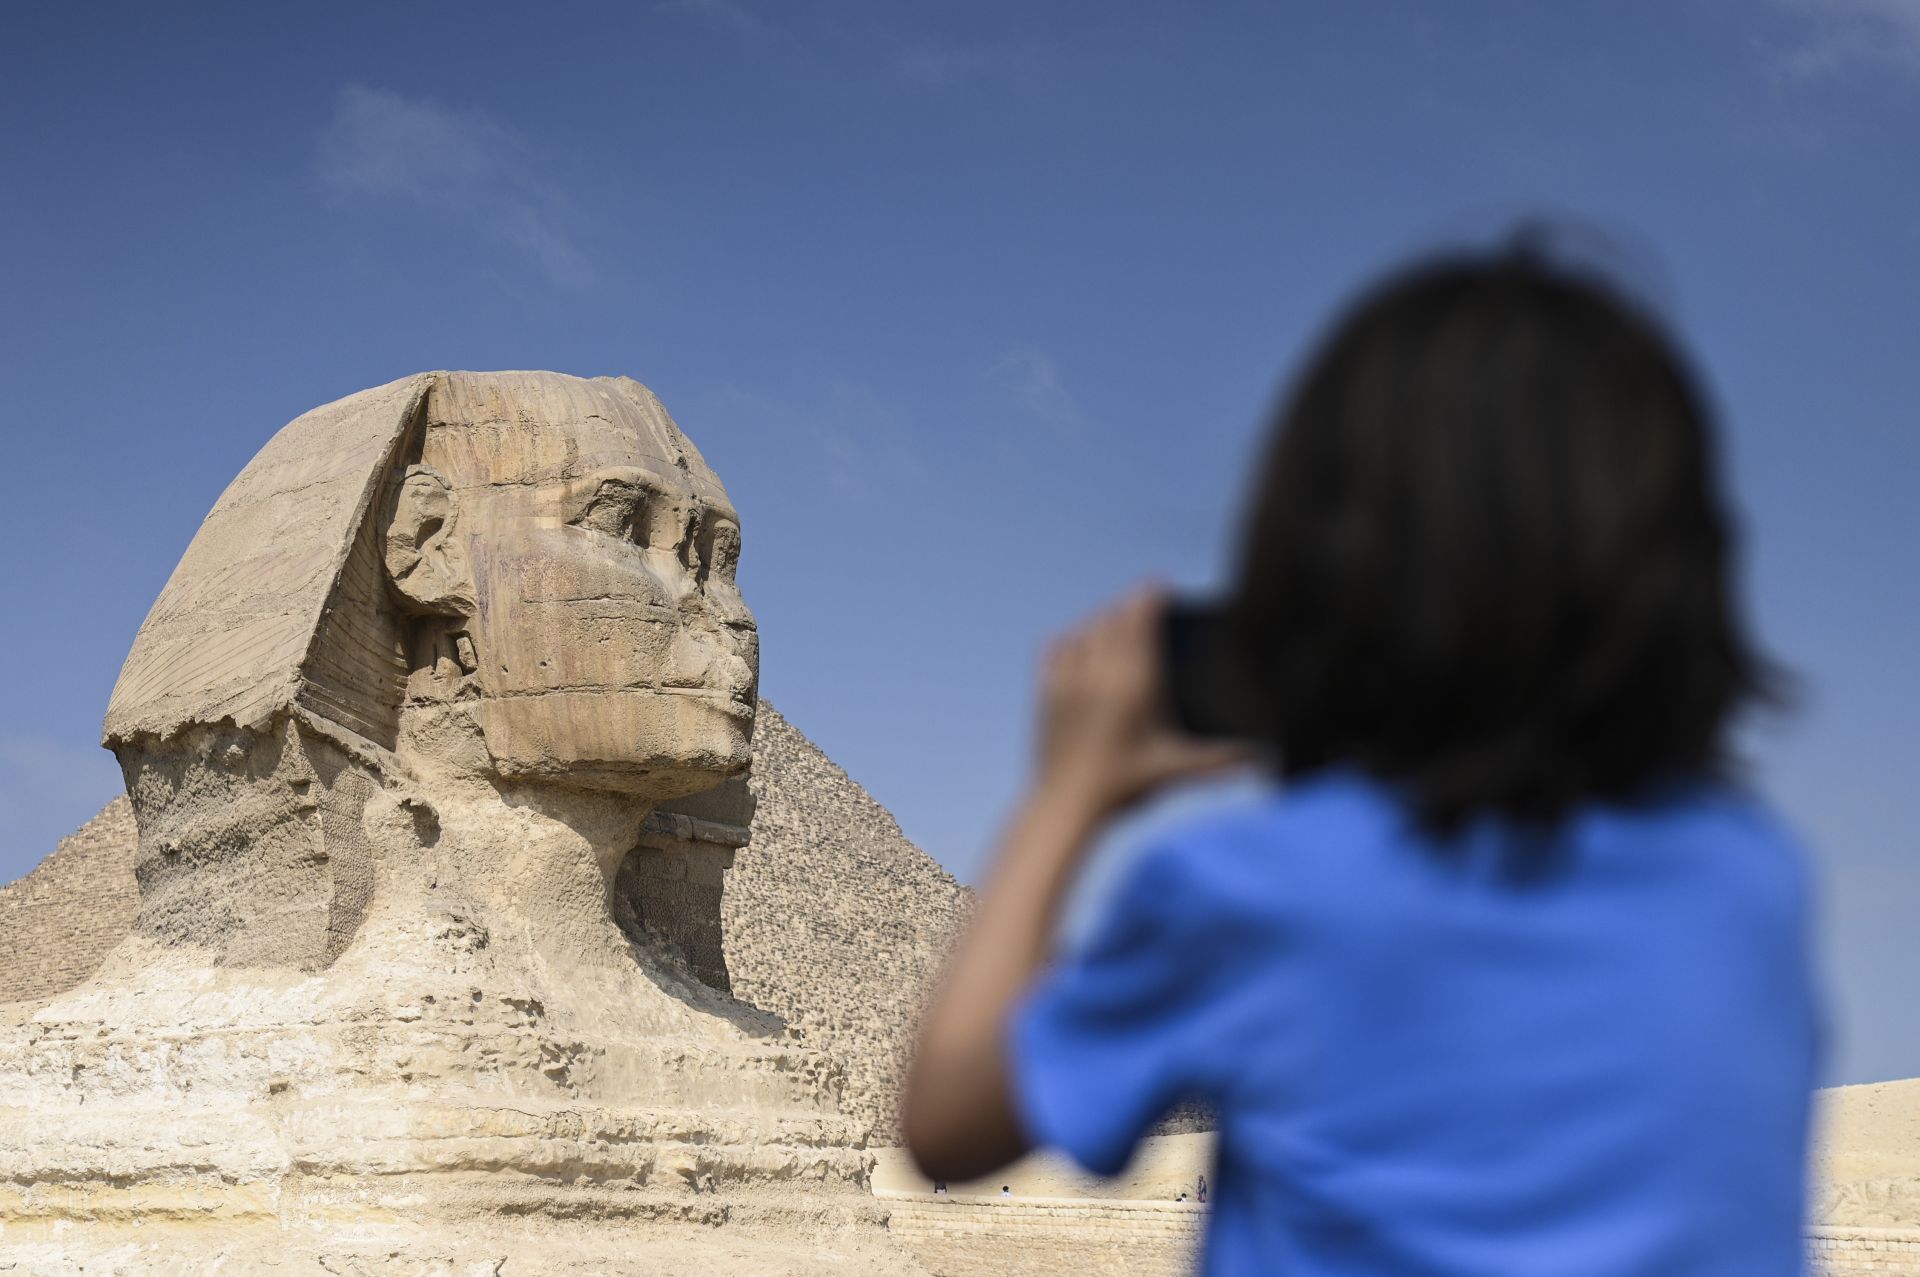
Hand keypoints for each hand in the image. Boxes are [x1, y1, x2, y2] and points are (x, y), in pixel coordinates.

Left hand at [1033, 584, 1250, 820]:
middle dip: (1130, 607)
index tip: (1159, 585)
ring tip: (1117, 620)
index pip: (1142, 624)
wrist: (1067, 805)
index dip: (1150, 599)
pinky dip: (1071, 640)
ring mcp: (1070, 681)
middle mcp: (1101, 674)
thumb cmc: (1124, 786)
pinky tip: (1078, 642)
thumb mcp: (1176, 769)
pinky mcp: (1047, 693)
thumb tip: (1258, 759)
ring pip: (1086, 631)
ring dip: (1103, 621)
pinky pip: (1057, 649)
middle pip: (1115, 620)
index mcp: (1136, 684)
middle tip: (1144, 601)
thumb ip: (1219, 760)